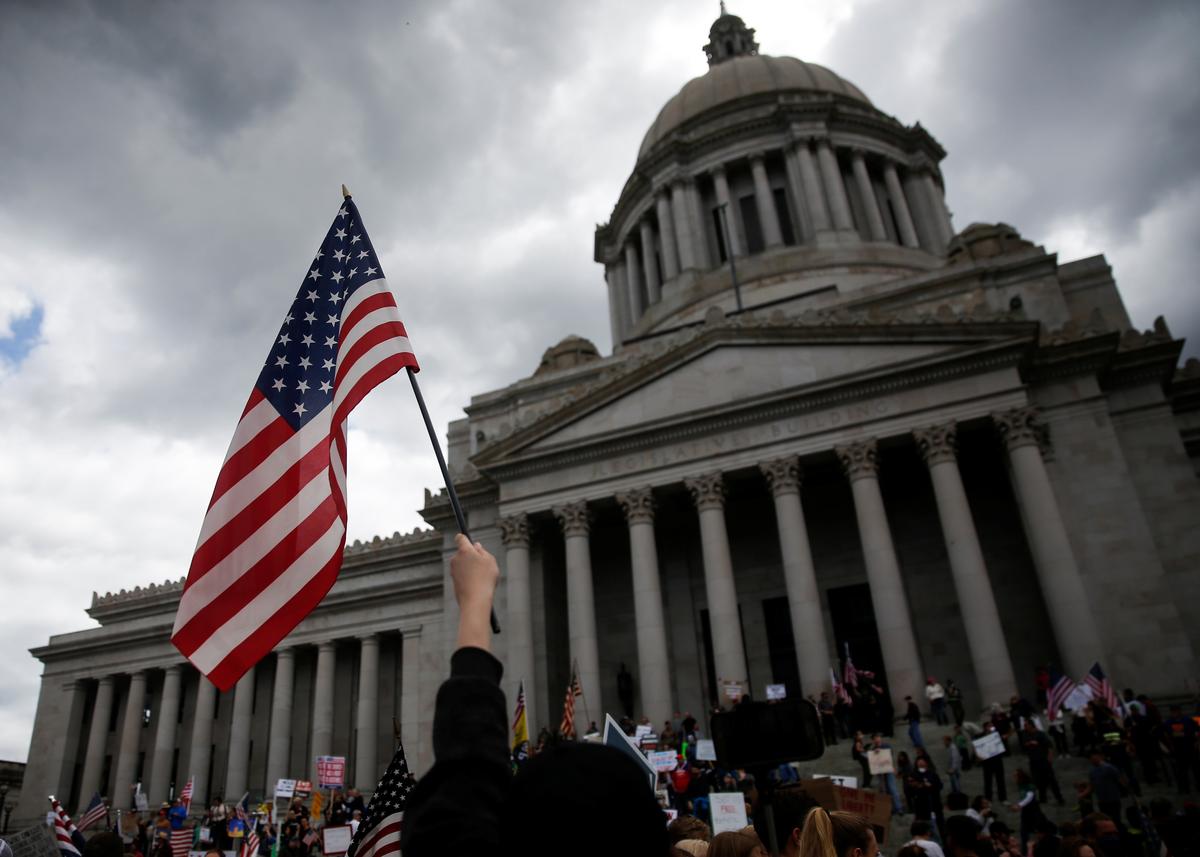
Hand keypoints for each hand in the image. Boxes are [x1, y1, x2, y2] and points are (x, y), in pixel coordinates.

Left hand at [450, 533, 498, 649]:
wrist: (474, 601)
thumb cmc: (484, 579)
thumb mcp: (490, 561)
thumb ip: (482, 551)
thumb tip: (475, 546)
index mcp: (464, 551)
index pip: (460, 538)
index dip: (464, 538)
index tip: (469, 541)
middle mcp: (456, 559)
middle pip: (463, 552)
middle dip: (471, 555)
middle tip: (483, 564)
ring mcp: (453, 570)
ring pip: (463, 564)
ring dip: (470, 567)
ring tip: (481, 577)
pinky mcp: (454, 581)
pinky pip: (462, 575)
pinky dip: (468, 577)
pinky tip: (476, 584)